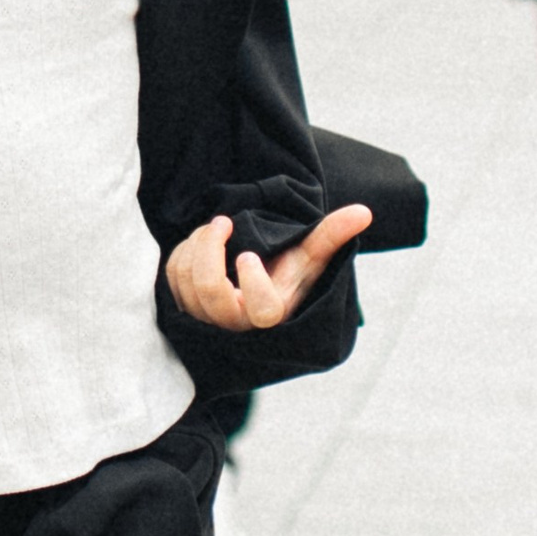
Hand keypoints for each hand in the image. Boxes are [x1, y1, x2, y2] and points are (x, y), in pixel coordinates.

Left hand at [166, 204, 370, 330]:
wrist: (256, 289)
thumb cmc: (286, 272)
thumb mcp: (309, 256)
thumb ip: (332, 235)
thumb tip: (364, 212)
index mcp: (273, 313)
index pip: (261, 311)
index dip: (251, 282)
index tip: (249, 254)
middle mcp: (237, 323)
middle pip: (211, 294)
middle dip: (209, 251)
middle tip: (222, 222)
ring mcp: (208, 320)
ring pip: (188, 281)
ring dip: (197, 246)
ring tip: (216, 230)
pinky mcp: (185, 310)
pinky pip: (173, 278)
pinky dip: (182, 254)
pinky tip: (200, 244)